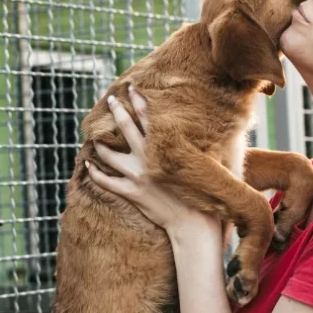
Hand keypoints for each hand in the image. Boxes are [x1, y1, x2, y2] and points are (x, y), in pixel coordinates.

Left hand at [86, 86, 217, 236]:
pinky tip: (88, 164)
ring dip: (101, 144)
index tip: (133, 88)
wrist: (194, 225)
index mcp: (166, 149)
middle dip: (118, 111)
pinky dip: (94, 172)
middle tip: (112, 99)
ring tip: (94, 136)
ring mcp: (137, 177)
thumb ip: (208, 145)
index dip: (140, 101)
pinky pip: (106, 181)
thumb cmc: (207, 195)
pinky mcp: (132, 193)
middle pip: (126, 129)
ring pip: (110, 155)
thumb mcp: (212, 164)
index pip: (149, 117)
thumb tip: (225, 127)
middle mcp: (148, 159)